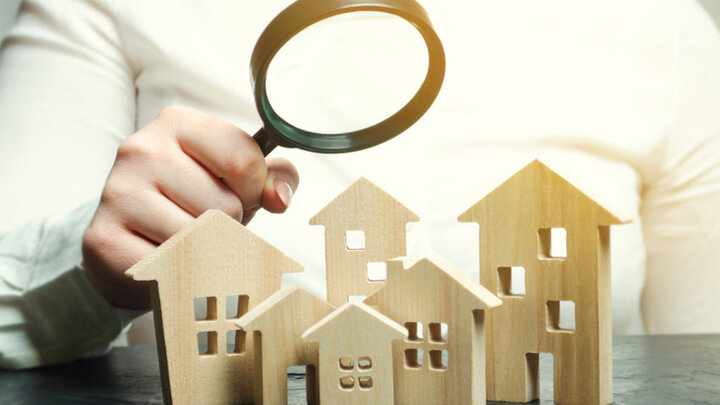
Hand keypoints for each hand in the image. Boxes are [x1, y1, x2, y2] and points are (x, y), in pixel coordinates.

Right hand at [81, 106, 298, 308]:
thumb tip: (279, 198)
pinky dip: (179, 271)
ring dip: (206, 250)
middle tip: (207, 222)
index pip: (244, 160)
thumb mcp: (237, 180)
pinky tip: (164, 257)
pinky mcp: (104, 237)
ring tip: (188, 240)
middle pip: (224, 205)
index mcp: (178, 123)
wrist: (129, 240)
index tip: (240, 195)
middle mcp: (142, 149)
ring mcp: (118, 192)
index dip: (255, 189)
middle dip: (229, 224)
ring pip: (199, 238)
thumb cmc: (192, 203)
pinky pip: (170, 265)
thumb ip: (272, 177)